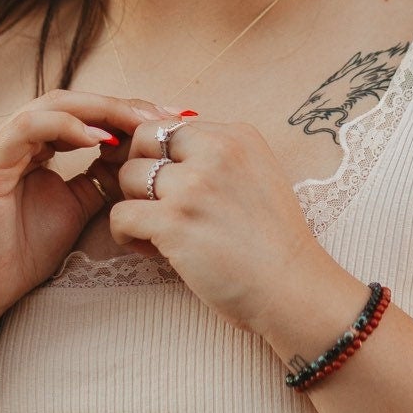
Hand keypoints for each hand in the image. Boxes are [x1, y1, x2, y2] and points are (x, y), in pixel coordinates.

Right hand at [0, 90, 182, 330]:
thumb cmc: (19, 252)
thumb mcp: (75, 207)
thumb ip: (99, 178)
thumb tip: (139, 161)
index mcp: (30, 138)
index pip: (86, 111)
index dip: (129, 113)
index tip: (173, 123)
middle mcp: (12, 130)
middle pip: (77, 100)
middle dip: (126, 106)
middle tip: (169, 116)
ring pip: (59, 104)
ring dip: (105, 111)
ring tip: (145, 125)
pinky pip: (33, 125)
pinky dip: (70, 127)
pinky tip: (104, 140)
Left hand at [108, 116, 327, 331]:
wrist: (291, 287)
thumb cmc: (274, 242)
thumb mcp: (258, 176)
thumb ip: (218, 158)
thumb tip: (169, 152)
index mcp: (236, 136)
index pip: (171, 125)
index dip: (158, 154)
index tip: (166, 184)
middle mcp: (215, 151)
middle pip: (142, 141)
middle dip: (138, 169)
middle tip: (151, 202)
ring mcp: (193, 185)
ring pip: (128, 176)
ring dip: (133, 204)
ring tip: (155, 232)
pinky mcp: (174, 222)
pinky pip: (121, 214)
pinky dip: (125, 233)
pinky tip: (149, 249)